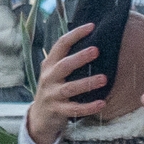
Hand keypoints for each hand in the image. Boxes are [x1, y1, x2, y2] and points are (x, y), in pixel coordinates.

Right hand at [23, 22, 106, 143]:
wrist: (39, 117)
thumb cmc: (53, 89)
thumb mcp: (55, 73)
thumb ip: (67, 60)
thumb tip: (92, 42)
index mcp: (50, 65)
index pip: (61, 45)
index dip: (75, 35)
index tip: (91, 26)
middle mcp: (49, 78)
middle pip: (64, 65)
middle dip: (80, 57)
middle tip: (96, 50)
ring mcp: (52, 95)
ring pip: (69, 88)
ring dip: (87, 83)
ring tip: (104, 78)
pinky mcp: (58, 111)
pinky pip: (74, 109)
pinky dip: (88, 107)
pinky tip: (102, 103)